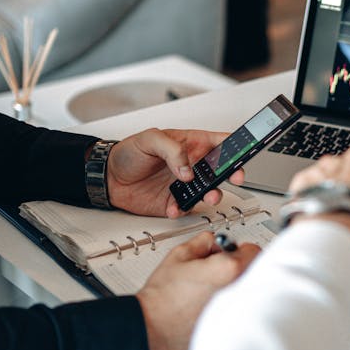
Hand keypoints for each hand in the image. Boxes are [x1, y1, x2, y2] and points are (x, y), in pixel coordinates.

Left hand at [106, 128, 245, 217]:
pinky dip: (182, 210)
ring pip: (209, 192)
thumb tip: (188, 169)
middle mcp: (192, 165)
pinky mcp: (174, 202)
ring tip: (206, 196)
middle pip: (221, 169)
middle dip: (231, 174)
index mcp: (190, 144)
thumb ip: (172, 150)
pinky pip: (187, 209)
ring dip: (211, 195)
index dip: (236, 147)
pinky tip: (173, 206)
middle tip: (233, 178)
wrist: (108, 178)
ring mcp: (185, 185)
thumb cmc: (128, 153)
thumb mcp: (149, 139)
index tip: (241, 154)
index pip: (221, 142)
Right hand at [135, 232, 259, 349]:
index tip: (231, 253)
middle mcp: (238, 291)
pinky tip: (210, 306)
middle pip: (255, 272)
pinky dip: (232, 308)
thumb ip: (203, 242)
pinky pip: (240, 311)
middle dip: (241, 268)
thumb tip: (213, 241)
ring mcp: (237, 311)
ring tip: (214, 290)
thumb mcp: (179, 255)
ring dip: (237, 287)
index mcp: (229, 270)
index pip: (254, 251)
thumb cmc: (163, 297)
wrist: (154, 329)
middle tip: (223, 270)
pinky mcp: (232, 327)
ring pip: (248, 293)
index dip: (240, 249)